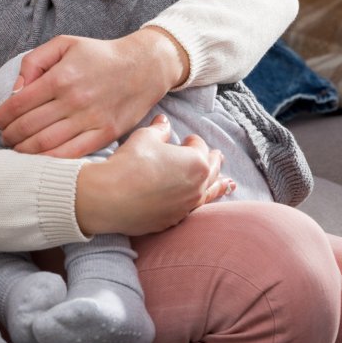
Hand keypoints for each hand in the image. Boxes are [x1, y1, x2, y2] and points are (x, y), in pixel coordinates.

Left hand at [0, 28, 188, 157]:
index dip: (2, 116)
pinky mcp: (105, 135)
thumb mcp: (63, 44)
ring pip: (47, 144)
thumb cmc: (99, 55)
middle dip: (10, 136)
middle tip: (4, 137)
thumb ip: (34, 62)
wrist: (144, 66)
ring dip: (25, 151)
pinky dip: (51, 161)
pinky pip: (72, 154)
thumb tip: (16, 89)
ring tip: (16, 150)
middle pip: (29, 127)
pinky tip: (40, 160)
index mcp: (60, 77)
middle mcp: (74, 100)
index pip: (19, 103)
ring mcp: (90, 120)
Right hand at [74, 114, 232, 235]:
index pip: (200, 147)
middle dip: (214, 161)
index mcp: (196, 162)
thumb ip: (159, 130)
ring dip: (219, 186)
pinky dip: (202, 202)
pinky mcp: (175, 219)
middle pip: (212, 171)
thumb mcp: (144, 137)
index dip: (192, 140)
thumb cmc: (130, 163)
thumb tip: (164, 123)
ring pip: (210, 194)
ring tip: (228, 184)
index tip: (186, 139)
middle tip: (217, 156)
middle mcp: (198, 186)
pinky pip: (195, 209)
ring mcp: (188, 206)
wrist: (112, 197)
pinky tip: (202, 202)